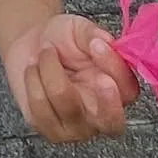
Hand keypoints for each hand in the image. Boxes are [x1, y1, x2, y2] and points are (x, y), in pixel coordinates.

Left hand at [4, 16, 138, 143]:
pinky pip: (39, 105)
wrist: (30, 44)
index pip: (128, 90)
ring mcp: (75, 127)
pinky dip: (33, 78)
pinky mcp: (48, 127)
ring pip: (66, 104)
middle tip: (98, 77)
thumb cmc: (61, 39)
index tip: (98, 44)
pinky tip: (33, 68)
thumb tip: (107, 42)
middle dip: (107, 103)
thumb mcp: (79, 29)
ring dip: (50, 68)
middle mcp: (101, 114)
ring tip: (46, 52)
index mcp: (117, 90)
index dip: (115, 67)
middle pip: (112, 123)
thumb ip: (94, 35)